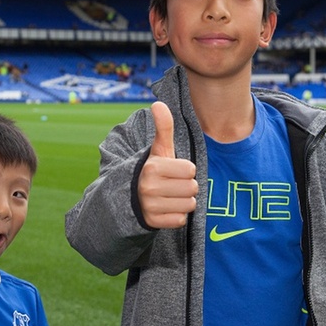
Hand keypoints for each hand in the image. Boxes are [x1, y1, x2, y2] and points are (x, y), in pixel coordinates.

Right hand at [138, 102, 197, 227]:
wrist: (133, 196)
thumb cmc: (155, 169)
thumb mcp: (159, 149)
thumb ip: (163, 127)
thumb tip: (158, 103)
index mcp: (153, 167)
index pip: (190, 170)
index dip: (186, 170)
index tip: (174, 170)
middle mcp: (149, 187)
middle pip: (192, 188)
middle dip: (187, 186)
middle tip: (173, 184)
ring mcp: (150, 206)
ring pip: (189, 205)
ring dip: (184, 201)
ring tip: (171, 195)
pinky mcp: (153, 222)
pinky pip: (181, 219)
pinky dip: (177, 215)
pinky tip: (167, 207)